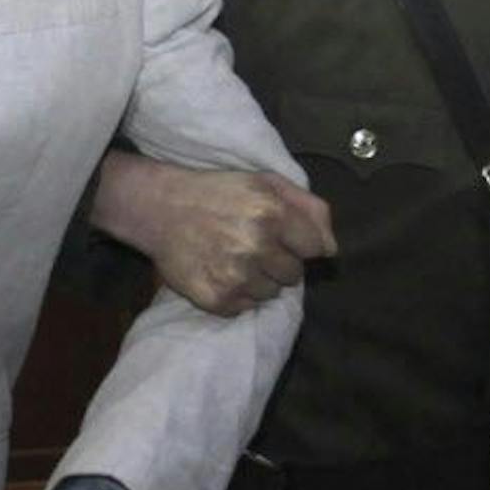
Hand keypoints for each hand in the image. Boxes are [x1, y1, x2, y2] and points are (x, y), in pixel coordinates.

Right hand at [92, 154, 334, 315]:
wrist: (157, 207)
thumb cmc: (216, 192)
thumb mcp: (264, 183)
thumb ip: (309, 209)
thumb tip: (332, 249)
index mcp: (272, 214)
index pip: (314, 248)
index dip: (297, 241)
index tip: (278, 235)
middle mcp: (257, 247)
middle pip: (293, 274)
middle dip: (277, 261)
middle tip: (249, 244)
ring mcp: (236, 276)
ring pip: (270, 293)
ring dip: (257, 279)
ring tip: (232, 258)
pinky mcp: (218, 299)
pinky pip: (245, 307)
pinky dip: (236, 294)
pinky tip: (219, 272)